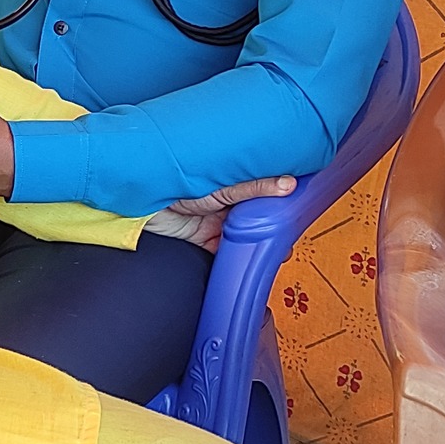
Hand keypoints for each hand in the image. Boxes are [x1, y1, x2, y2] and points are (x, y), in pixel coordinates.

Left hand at [150, 174, 295, 251]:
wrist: (143, 201)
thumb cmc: (176, 179)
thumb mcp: (222, 186)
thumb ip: (254, 188)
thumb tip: (288, 184)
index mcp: (233, 182)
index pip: (264, 191)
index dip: (281, 200)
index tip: (301, 208)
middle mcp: (227, 202)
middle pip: (257, 218)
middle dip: (273, 229)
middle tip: (291, 238)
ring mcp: (218, 222)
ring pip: (245, 237)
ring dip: (258, 246)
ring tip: (279, 254)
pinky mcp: (206, 240)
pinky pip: (227, 252)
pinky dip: (238, 259)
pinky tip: (252, 264)